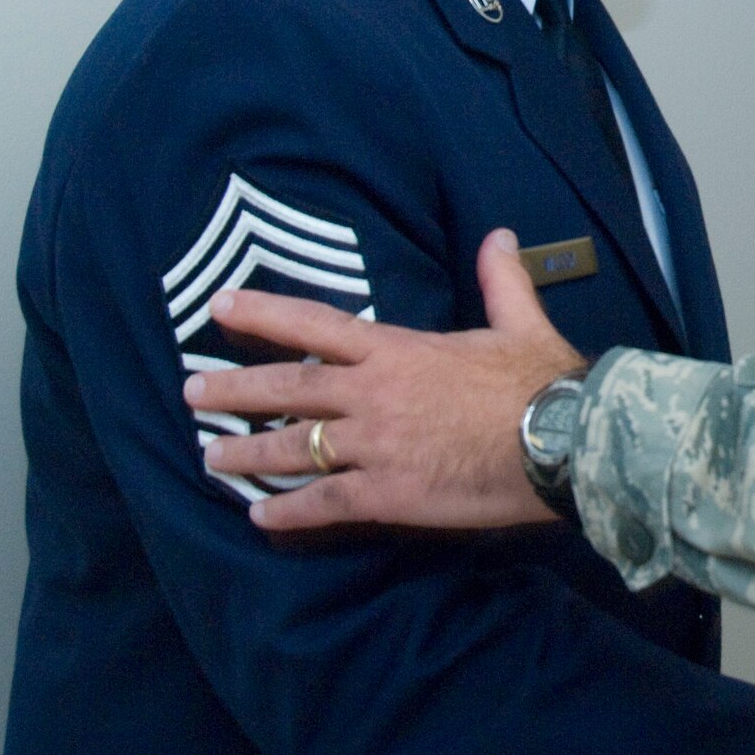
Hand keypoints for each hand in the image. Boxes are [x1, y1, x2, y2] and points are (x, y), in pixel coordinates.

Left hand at [184, 228, 586, 530]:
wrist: (563, 441)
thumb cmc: (542, 381)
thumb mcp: (520, 323)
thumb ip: (500, 281)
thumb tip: (498, 235)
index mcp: (398, 352)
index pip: (315, 327)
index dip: (263, 315)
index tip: (220, 306)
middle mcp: (372, 395)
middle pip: (285, 391)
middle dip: (232, 392)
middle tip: (190, 395)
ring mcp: (374, 447)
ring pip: (293, 450)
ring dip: (246, 456)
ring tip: (211, 460)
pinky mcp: (386, 494)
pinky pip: (322, 504)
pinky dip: (287, 513)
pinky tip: (260, 518)